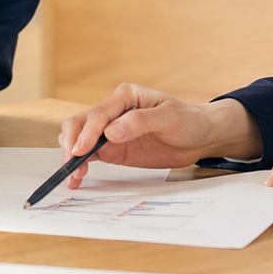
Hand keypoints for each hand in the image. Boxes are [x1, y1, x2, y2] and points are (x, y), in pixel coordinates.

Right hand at [57, 83, 262, 189]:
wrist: (200, 136)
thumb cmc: (188, 120)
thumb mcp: (170, 117)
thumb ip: (140, 122)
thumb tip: (111, 132)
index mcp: (125, 96)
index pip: (99, 114)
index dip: (88, 132)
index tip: (81, 150)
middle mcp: (113, 111)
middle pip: (80, 123)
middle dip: (72, 143)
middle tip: (73, 163)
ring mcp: (111, 130)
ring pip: (79, 138)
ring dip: (72, 155)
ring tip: (73, 175)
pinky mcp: (113, 148)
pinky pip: (90, 154)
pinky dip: (80, 165)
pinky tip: (78, 177)